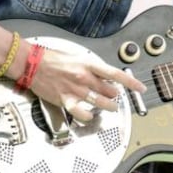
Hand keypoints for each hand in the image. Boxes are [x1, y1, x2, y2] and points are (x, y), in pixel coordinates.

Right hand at [26, 47, 146, 122]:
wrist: (31, 63)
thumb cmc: (52, 58)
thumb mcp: (77, 57)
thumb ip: (91, 67)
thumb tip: (105, 76)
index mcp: (88, 64)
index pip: (116, 74)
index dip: (131, 83)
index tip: (140, 88)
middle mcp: (84, 77)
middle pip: (110, 91)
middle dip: (116, 95)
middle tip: (116, 96)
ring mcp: (75, 90)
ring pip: (100, 103)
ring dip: (108, 106)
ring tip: (111, 107)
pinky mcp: (65, 100)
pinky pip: (81, 112)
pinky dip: (87, 116)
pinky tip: (89, 115)